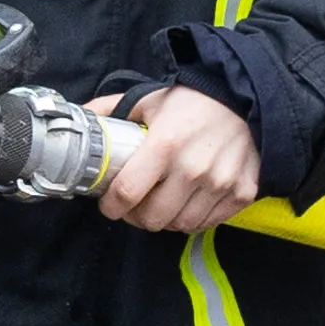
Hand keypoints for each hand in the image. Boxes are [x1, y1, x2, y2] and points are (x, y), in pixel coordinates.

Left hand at [88, 84, 263, 233]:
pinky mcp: (242, 193)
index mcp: (164, 145)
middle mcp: (193, 168)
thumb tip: (79, 117)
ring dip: (165, 220)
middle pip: (152, 218)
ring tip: (161, 204)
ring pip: (180, 225)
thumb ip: (111, 109)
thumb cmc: (193, 102)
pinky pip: (208, 223)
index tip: (109, 204)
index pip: (127, 193)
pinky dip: (194, 219)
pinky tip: (187, 203)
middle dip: (136, 217)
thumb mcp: (149, 100)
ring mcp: (220, 183)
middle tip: (135, 206)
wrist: (246, 99)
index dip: (111, 206)